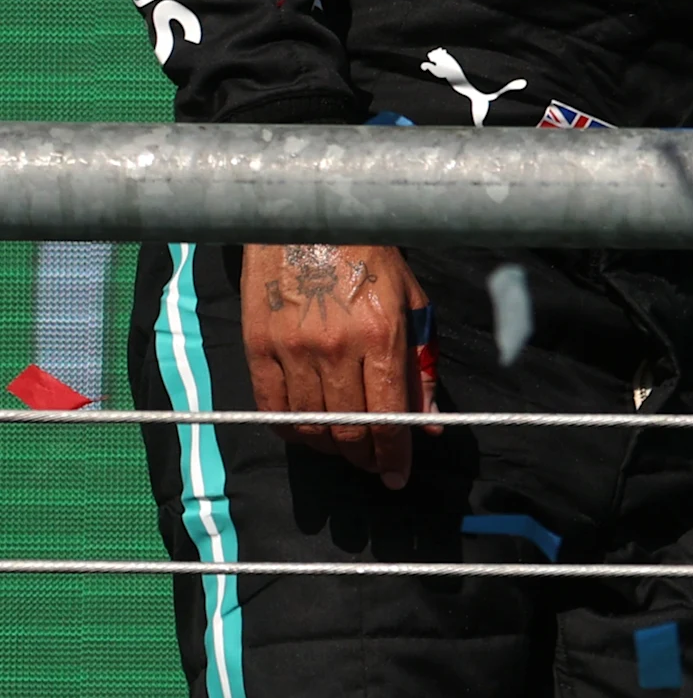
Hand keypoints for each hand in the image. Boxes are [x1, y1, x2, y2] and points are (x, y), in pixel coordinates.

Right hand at [240, 243, 432, 487]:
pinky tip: (306, 432)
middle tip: (372, 465)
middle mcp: (335, 347)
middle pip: (348, 429)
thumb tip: (429, 418)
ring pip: (309, 426)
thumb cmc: (370, 258)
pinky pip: (271, 408)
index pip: (389, 416)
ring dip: (329, 448)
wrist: (308, 219)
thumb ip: (421, 364)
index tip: (396, 477)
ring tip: (344, 449)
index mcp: (381, 335)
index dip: (394, 456)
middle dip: (364, 457)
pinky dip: (290, 430)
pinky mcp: (258, 346)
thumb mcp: (413, 305)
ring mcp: (293, 348)